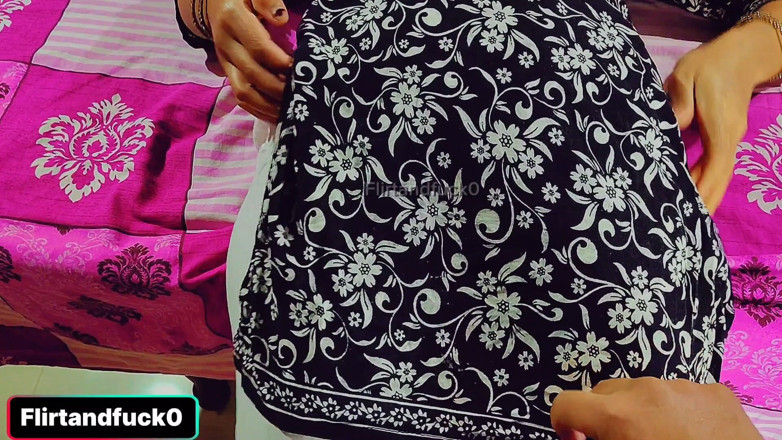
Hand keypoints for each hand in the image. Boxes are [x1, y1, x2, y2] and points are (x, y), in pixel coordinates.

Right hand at [207, 0, 292, 120]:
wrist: (216, 2)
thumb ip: (266, 0)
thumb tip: (281, 19)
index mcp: (232, 20)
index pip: (258, 48)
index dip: (281, 63)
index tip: (301, 69)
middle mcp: (226, 44)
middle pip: (253, 75)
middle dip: (279, 88)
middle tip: (301, 93)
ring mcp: (225, 62)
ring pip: (244, 92)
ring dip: (269, 105)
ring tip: (291, 109)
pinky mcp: (227, 73)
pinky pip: (240, 98)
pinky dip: (260, 109)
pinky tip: (279, 114)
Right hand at [550, 378, 762, 439]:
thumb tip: (583, 438)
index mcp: (620, 416)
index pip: (566, 404)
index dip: (564, 425)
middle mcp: (648, 392)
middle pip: (606, 393)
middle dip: (605, 417)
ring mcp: (685, 388)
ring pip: (645, 391)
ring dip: (643, 412)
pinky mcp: (717, 392)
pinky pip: (682, 394)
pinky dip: (678, 411)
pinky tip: (692, 437)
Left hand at [665, 30, 755, 214]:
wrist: (742, 54)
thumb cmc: (710, 65)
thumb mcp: (687, 76)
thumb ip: (678, 102)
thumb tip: (671, 127)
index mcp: (721, 129)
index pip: (714, 169)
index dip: (702, 192)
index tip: (690, 214)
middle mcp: (730, 140)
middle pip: (718, 181)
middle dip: (703, 205)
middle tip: (682, 230)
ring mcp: (730, 141)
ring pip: (718, 176)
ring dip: (704, 197)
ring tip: (684, 221)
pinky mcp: (724, 139)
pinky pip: (715, 167)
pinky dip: (704, 184)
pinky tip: (689, 195)